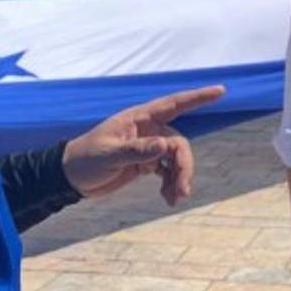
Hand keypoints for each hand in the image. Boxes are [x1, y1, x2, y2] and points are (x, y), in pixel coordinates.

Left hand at [62, 85, 224, 204]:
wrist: (69, 178)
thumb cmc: (85, 159)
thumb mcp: (109, 155)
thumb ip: (137, 150)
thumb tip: (165, 146)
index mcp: (138, 119)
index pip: (173, 104)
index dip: (197, 97)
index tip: (220, 91)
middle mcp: (147, 130)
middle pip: (178, 143)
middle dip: (184, 166)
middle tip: (181, 190)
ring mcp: (147, 147)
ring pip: (175, 159)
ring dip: (179, 178)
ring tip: (174, 199)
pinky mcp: (145, 163)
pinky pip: (167, 171)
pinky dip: (171, 183)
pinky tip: (168, 198)